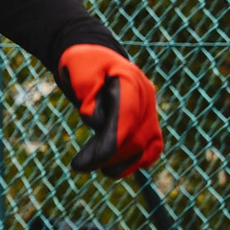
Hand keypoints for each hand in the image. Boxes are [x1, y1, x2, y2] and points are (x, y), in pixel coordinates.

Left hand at [57, 44, 161, 177]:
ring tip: (92, 166)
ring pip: (146, 147)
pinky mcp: (150, 123)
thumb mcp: (78, 70)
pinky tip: (111, 169)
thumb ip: (87, 93)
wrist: (95, 60)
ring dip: (121, 164)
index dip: (113, 141)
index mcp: (130, 79)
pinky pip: (151, 149)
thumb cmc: (83, 64)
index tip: (94, 161)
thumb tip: (97, 122)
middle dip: (109, 156)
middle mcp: (146, 96)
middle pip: (135, 136)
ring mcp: (150, 110)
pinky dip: (135, 163)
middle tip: (79, 165)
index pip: (128, 117)